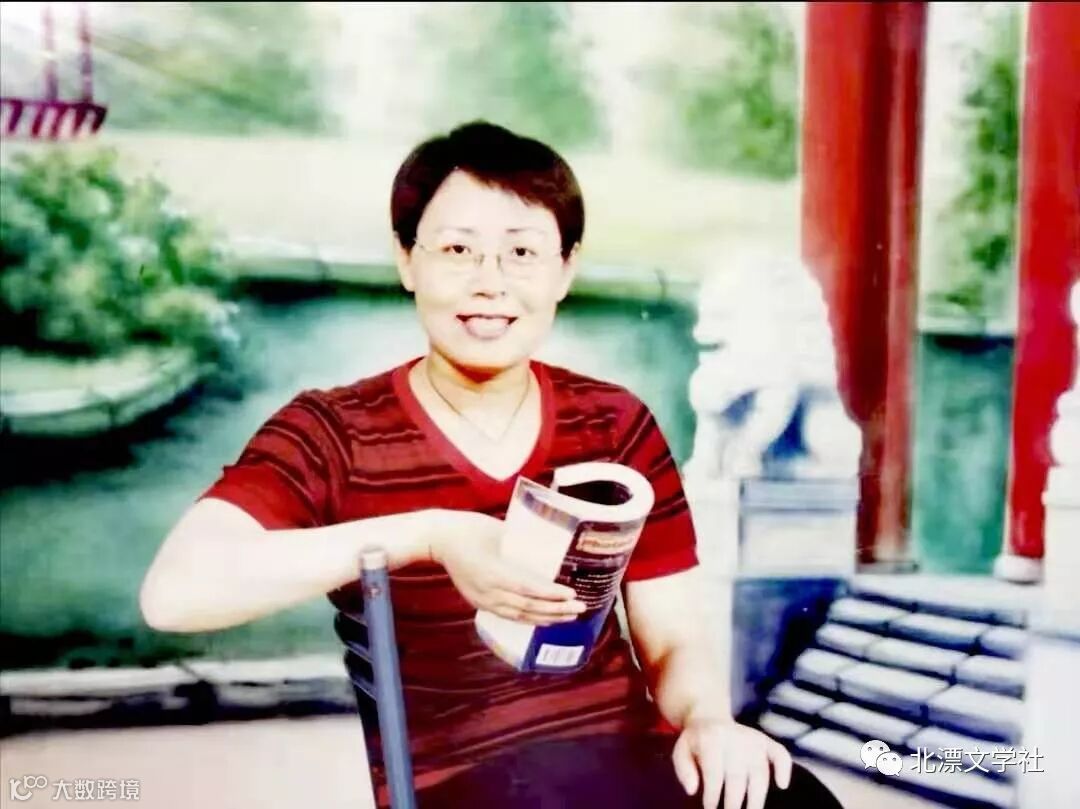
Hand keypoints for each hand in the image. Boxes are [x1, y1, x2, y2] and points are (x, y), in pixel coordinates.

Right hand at [429, 510, 585, 625]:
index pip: (528, 588)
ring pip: (519, 615)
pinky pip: (509, 616)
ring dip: (546, 618)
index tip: (571, 594)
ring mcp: (483, 600)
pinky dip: (529, 618)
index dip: (551, 594)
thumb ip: (524, 542)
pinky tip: (545, 619)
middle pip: (527, 607)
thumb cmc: (469, 528)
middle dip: (556, 610)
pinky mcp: (479, 602)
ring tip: (569, 617)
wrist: (439, 539)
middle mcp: (488, 591)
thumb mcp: (500, 529)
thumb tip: (553, 547)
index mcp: (492, 571)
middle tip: (580, 608)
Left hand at [672, 716, 791, 808]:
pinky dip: (784, 768)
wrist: (709, 717)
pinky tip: (782, 785)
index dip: (712, 795)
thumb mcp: (680, 751)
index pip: (714, 772)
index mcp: (710, 739)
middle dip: (733, 803)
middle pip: (737, 777)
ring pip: (760, 772)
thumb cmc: (695, 743)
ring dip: (756, 798)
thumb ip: (683, 769)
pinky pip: (780, 753)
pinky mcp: (765, 741)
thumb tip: (692, 789)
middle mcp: (734, 737)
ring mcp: (752, 739)